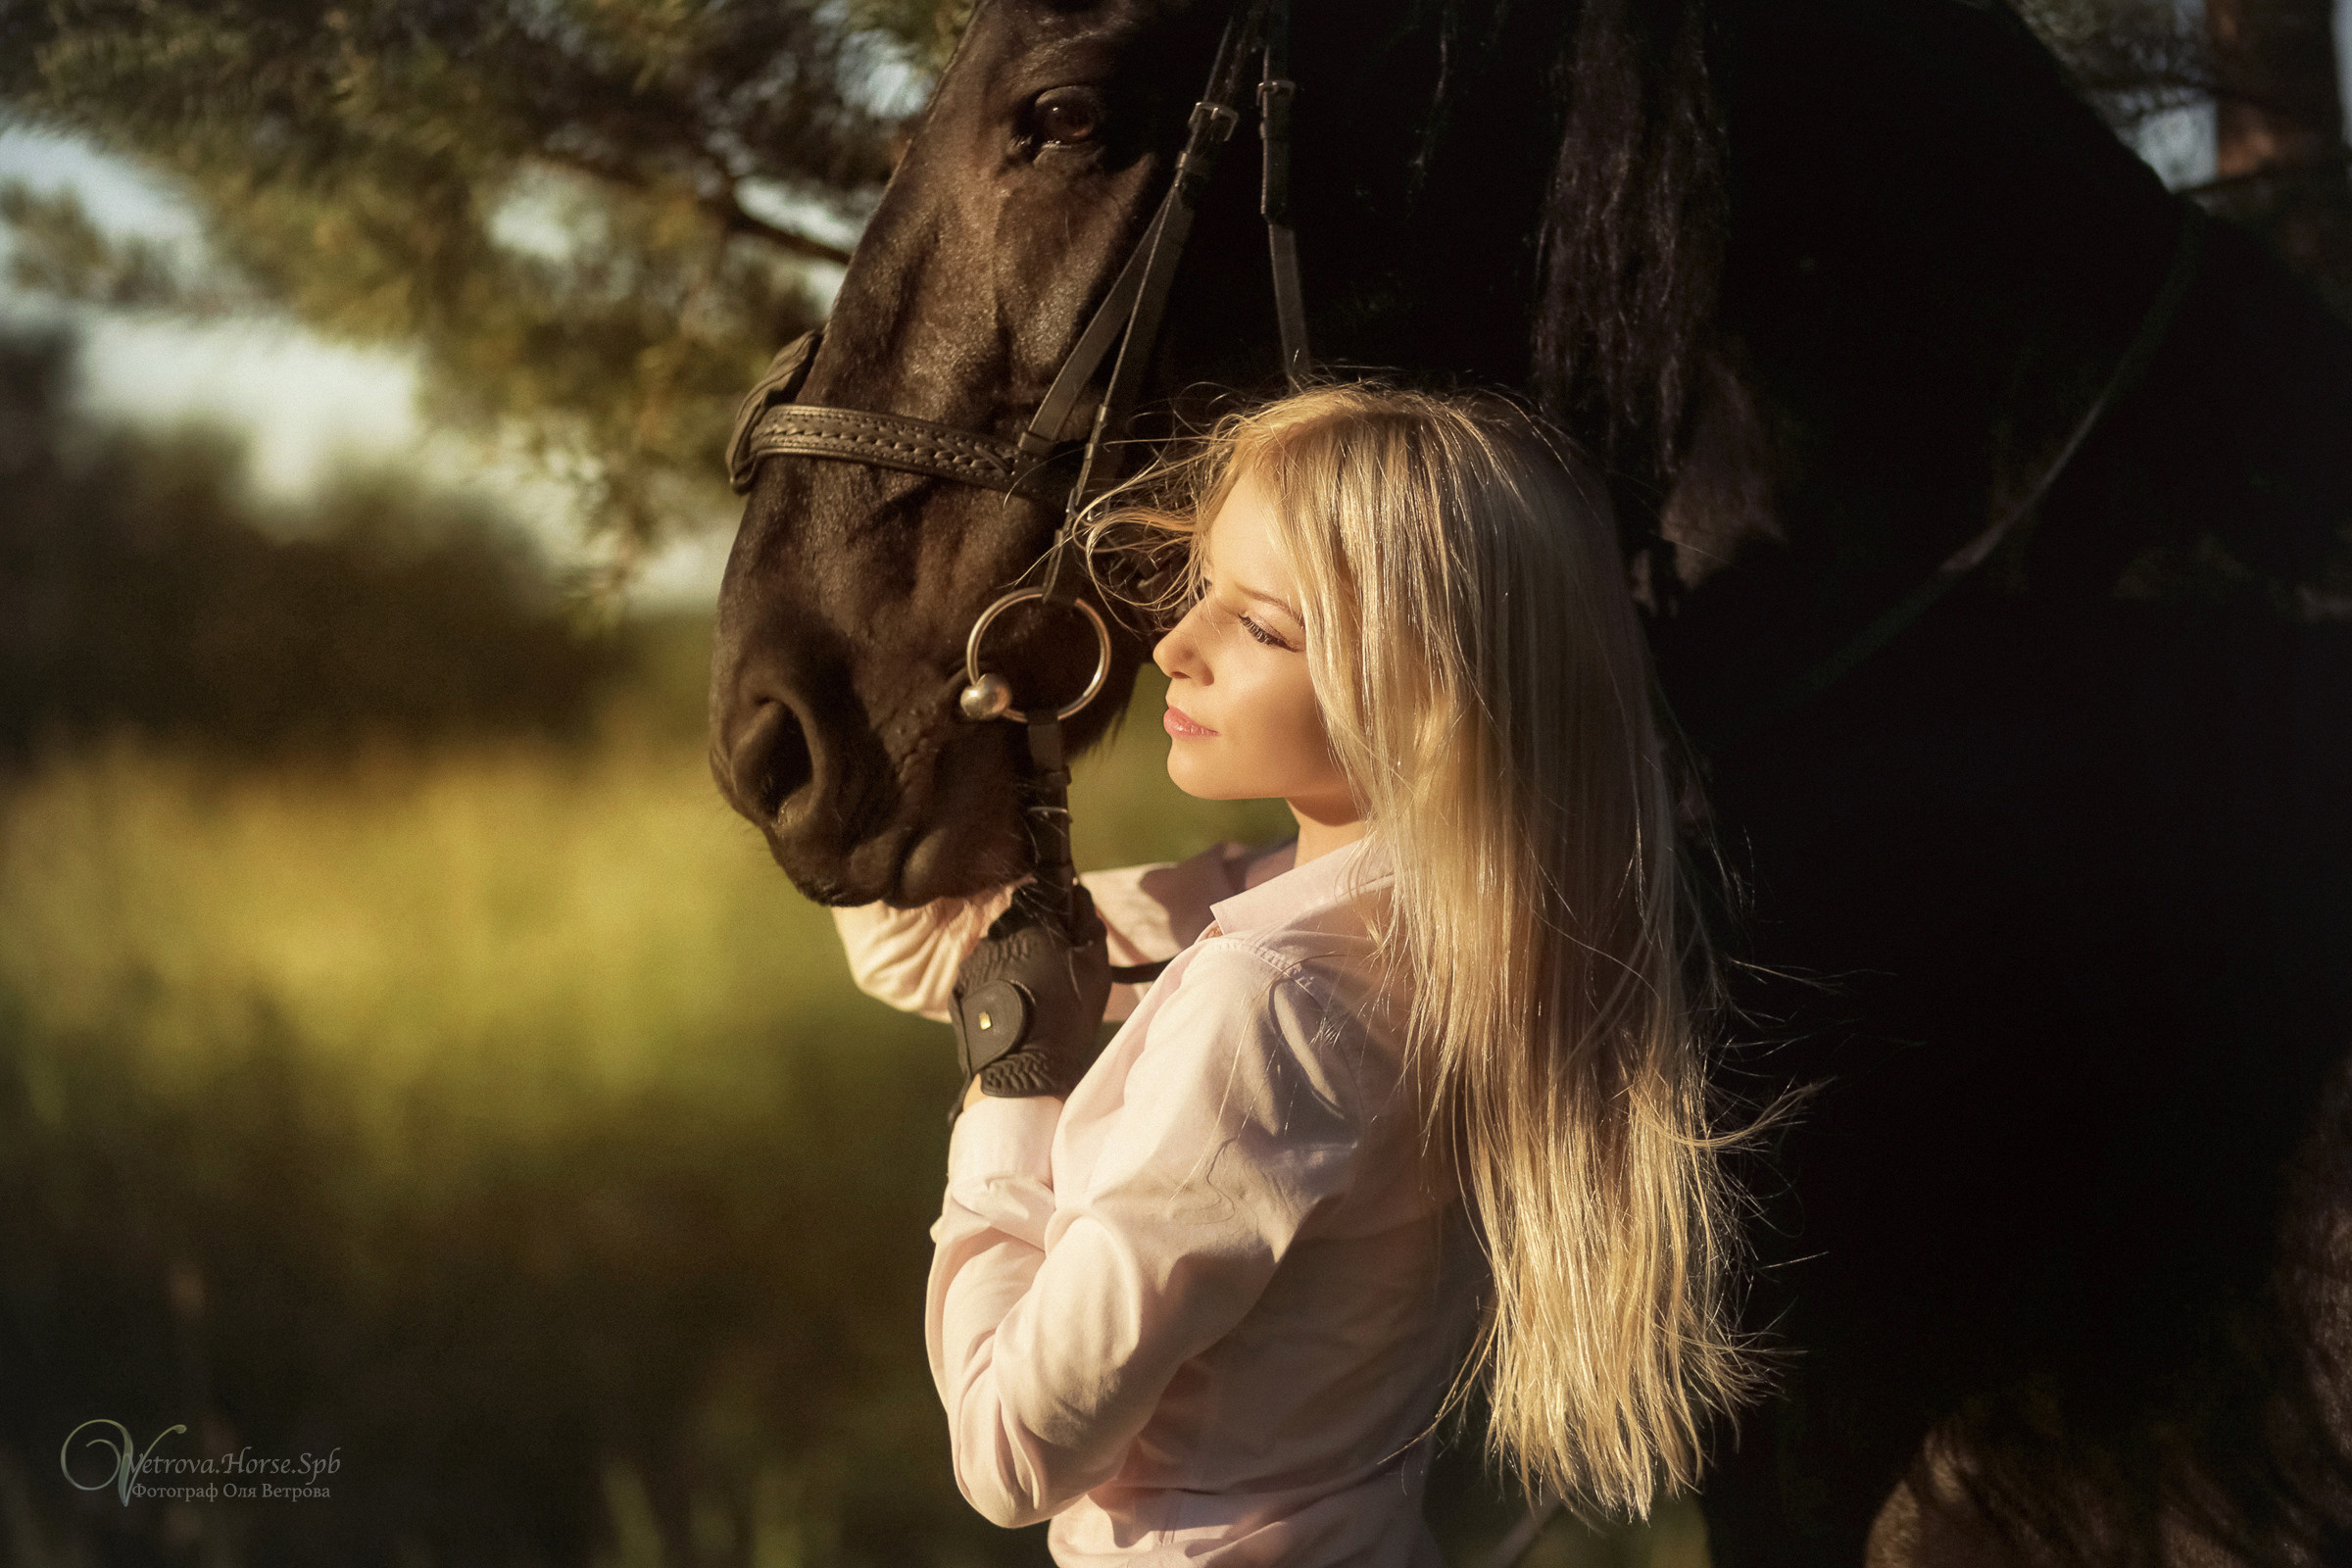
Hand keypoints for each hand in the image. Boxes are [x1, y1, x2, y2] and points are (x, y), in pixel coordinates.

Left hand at [950, 883, 1113, 1100]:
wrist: (1022, 1068)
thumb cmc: (1065, 1018)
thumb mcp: (1094, 970)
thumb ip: (1089, 926)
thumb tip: (1082, 897)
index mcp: (1032, 925)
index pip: (1040, 900)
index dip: (1054, 917)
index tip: (1063, 935)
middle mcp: (996, 935)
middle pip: (1017, 925)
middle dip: (1032, 939)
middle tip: (1049, 971)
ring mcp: (973, 960)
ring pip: (998, 949)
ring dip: (1012, 961)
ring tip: (1029, 993)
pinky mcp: (959, 985)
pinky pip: (981, 973)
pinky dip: (995, 982)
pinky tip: (1010, 1005)